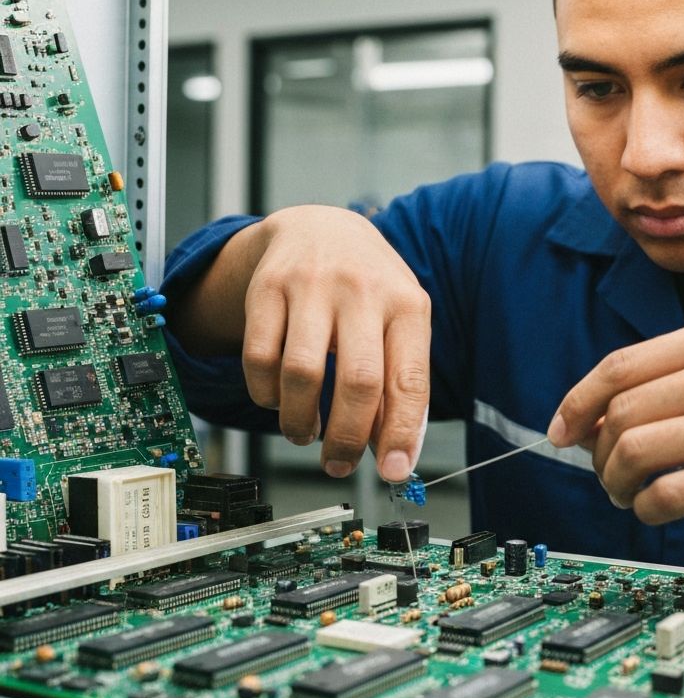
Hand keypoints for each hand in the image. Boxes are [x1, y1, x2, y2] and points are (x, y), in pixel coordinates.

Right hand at [234, 205, 429, 480]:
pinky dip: (266, 395)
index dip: (401, 432)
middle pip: (358, 381)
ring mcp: (312, 285)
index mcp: (407, 305)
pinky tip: (279, 399)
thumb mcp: (399, 323)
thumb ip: (399, 383)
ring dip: (301, 422)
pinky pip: (260, 359)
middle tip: (339, 464)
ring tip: (306, 433)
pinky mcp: (267, 287)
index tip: (394, 470)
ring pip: (302, 374)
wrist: (321, 227)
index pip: (409, 380)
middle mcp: (362, 290)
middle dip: (347, 438)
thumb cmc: (368, 288)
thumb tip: (392, 452)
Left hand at [547, 321, 683, 545]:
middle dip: (599, 452)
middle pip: (621, 412)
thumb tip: (575, 425)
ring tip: (627, 494)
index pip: (619, 366)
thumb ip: (655, 393)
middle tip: (608, 475)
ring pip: (635, 451)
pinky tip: (655, 508)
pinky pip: (666, 494)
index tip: (561, 432)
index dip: (578, 402)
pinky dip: (646, 508)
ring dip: (616, 482)